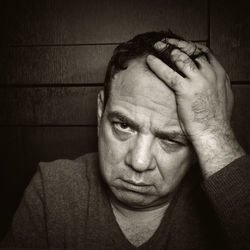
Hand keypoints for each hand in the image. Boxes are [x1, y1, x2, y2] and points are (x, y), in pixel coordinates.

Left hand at [146, 39, 244, 176]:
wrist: (214, 132)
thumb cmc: (216, 119)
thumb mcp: (223, 96)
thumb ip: (216, 85)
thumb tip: (209, 81)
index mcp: (219, 74)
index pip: (204, 52)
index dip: (191, 47)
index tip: (180, 46)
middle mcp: (210, 73)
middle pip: (191, 50)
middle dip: (177, 44)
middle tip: (165, 42)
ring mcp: (198, 81)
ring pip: (180, 58)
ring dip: (166, 50)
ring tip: (156, 47)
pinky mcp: (185, 90)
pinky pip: (169, 73)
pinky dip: (158, 65)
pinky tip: (150, 60)